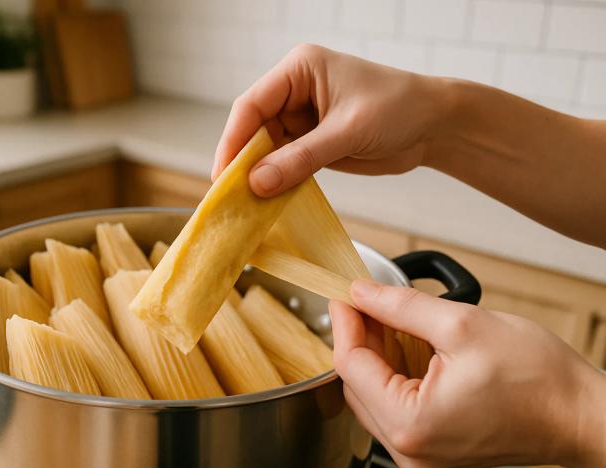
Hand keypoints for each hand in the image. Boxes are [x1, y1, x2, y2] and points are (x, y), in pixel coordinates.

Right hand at [212, 44, 449, 195]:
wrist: (435, 126)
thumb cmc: (399, 109)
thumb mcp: (347, 132)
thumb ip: (301, 158)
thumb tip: (257, 183)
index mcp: (299, 70)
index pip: (252, 105)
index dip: (233, 141)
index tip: (223, 175)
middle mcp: (294, 91)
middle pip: (253, 129)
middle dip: (243, 162)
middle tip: (230, 197)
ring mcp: (302, 118)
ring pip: (266, 150)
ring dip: (259, 176)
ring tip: (246, 205)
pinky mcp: (311, 143)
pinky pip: (284, 164)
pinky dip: (277, 183)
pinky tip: (269, 201)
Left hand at [330, 279, 605, 467]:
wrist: (582, 416)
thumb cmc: (539, 380)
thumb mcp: (462, 325)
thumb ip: (400, 306)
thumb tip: (361, 293)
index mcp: (409, 425)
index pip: (350, 365)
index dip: (344, 321)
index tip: (343, 292)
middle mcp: (407, 450)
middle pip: (357, 382)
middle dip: (361, 337)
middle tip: (368, 300)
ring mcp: (419, 454)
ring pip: (374, 394)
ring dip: (379, 354)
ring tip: (392, 319)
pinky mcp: (433, 449)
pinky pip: (396, 406)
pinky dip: (397, 374)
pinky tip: (410, 346)